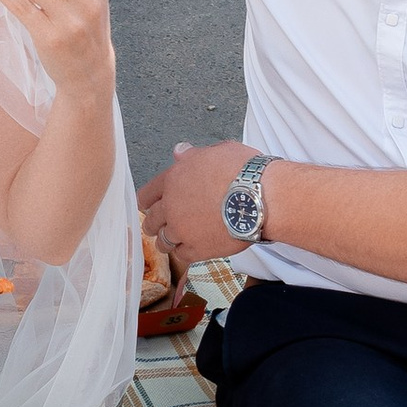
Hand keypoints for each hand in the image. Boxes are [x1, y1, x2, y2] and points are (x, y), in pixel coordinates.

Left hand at [137, 140, 253, 274]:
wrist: (260, 198)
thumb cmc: (243, 171)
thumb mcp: (217, 151)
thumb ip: (193, 155)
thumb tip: (180, 151)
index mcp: (173, 179)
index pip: (146, 193)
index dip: (146, 201)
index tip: (146, 206)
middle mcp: (172, 206)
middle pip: (151, 220)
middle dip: (154, 223)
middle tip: (157, 226)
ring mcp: (182, 230)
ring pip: (163, 241)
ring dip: (167, 240)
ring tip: (173, 241)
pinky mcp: (197, 249)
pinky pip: (182, 256)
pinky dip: (185, 253)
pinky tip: (191, 249)